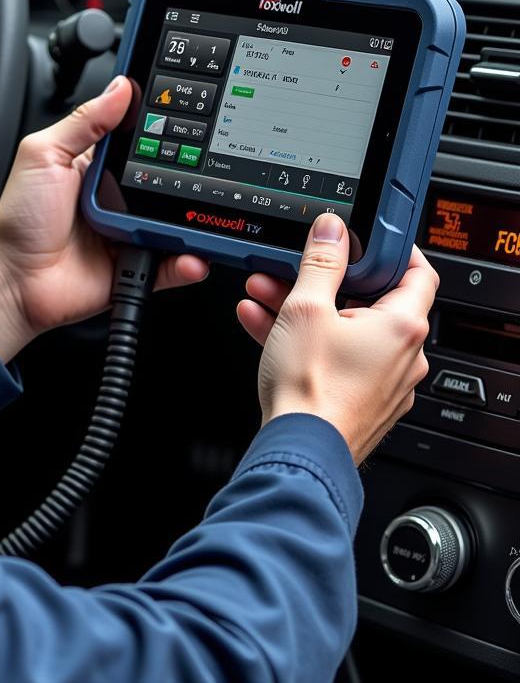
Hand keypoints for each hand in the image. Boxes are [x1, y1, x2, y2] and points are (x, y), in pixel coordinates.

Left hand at [0, 76, 208, 361]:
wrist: (14, 278)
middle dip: (188, 178)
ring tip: (198, 217)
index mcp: (98, 168)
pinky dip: (186, 264)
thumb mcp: (44, 154)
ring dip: (192, 222)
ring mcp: (128, 234)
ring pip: (174, 224)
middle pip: (167, 182)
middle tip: (200, 173)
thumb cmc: (19, 219)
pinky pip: (170, 265)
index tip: (192, 117)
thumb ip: (83, 121)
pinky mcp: (134, 268)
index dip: (165, 130)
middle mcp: (118, 199)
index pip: (142, 143)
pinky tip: (192, 256)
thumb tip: (120, 88)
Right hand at [236, 214, 436, 464]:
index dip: (393, 249)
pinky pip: (335, 358)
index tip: (365, 239)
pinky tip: (265, 326)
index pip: (418, 271)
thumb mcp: (306, 309)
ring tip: (266, 296)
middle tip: (296, 269)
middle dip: (324, 281)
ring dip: (306, 310)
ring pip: (345, 330)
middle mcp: (403, 356)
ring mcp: (383, 382)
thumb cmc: (310, 390)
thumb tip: (332, 231)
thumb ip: (321, 263)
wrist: (300, 452)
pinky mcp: (360, 401)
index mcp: (403, 326)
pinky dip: (306, 341)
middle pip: (369, 301)